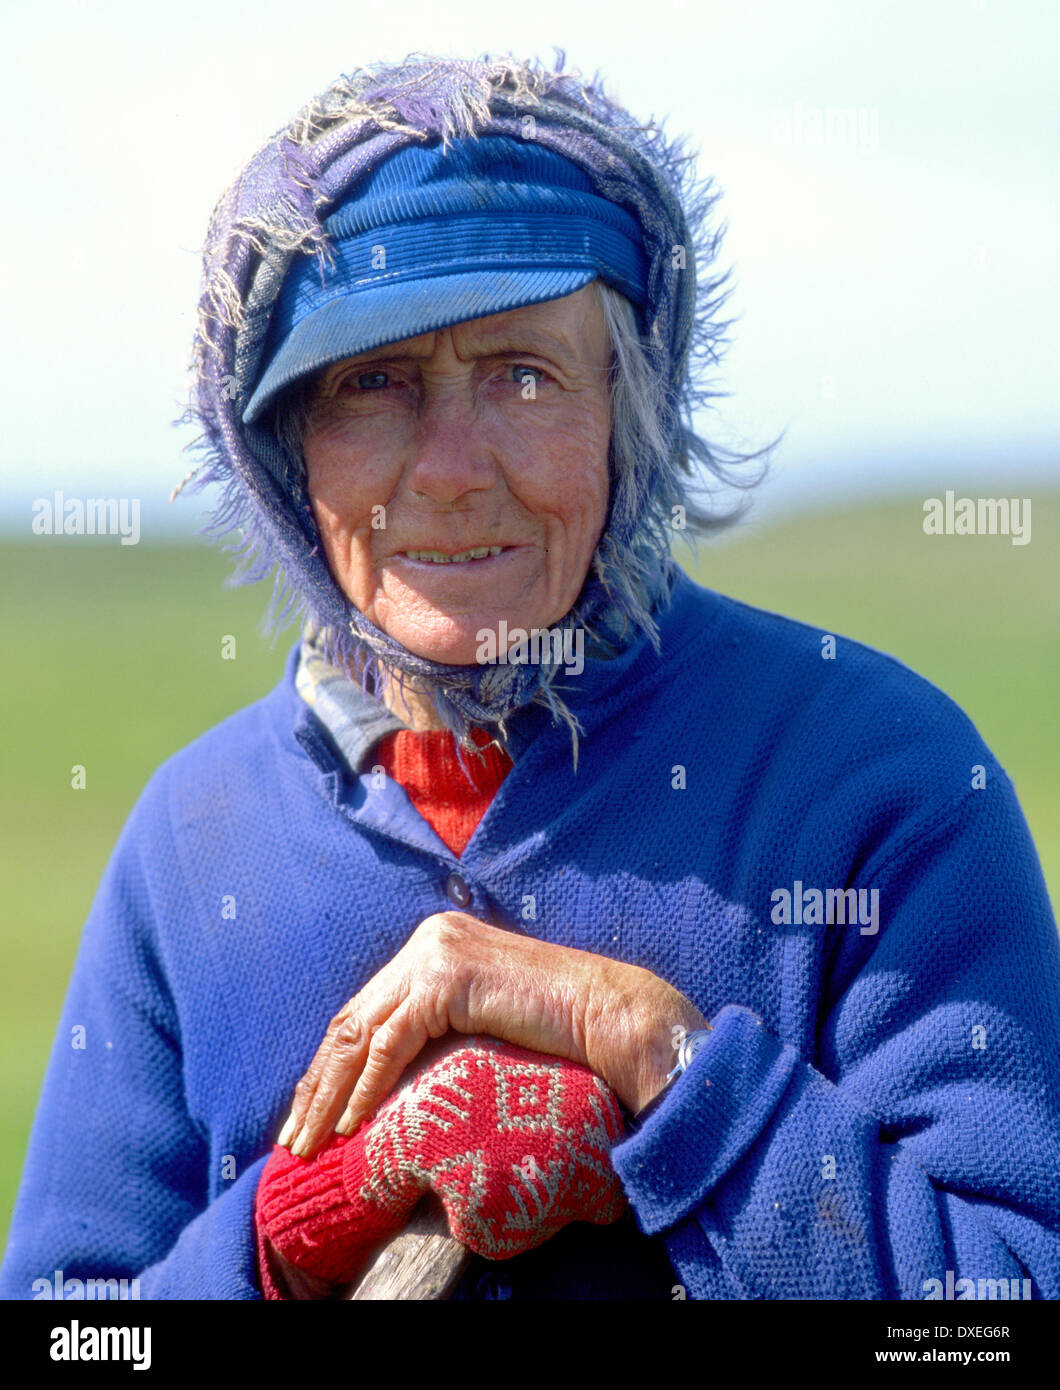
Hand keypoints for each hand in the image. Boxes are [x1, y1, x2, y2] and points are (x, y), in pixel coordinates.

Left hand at [278, 911, 708, 1158]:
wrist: (608, 1016)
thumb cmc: (557, 1032)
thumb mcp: (482, 1024)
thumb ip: (440, 1031)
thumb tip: (394, 1082)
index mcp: (434, 947)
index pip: (366, 1010)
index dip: (331, 1068)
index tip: (308, 1116)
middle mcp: (428, 942)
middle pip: (353, 1020)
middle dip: (317, 1085)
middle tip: (292, 1139)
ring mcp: (436, 955)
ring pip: (361, 1032)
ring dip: (328, 1095)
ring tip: (308, 1144)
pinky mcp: (449, 978)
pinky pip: (391, 1042)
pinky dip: (366, 1087)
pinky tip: (350, 1125)